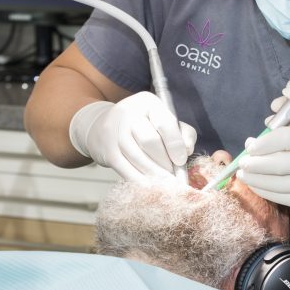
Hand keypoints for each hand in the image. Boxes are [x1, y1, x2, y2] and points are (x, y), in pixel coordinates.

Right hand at [68, 92, 196, 180]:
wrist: (102, 126)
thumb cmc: (145, 125)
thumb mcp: (166, 120)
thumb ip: (183, 132)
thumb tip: (187, 151)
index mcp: (148, 102)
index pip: (164, 123)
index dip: (175, 144)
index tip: (181, 161)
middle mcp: (129, 113)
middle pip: (150, 141)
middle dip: (165, 162)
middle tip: (174, 176)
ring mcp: (114, 132)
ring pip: (137, 157)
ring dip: (155, 175)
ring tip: (167, 184)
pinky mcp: (107, 151)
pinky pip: (125, 169)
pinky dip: (140, 181)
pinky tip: (152, 187)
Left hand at [236, 125, 289, 217]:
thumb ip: (286, 137)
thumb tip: (252, 143)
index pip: (284, 139)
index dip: (263, 144)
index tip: (249, 147)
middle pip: (279, 164)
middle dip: (255, 164)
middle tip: (241, 164)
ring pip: (279, 184)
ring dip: (257, 180)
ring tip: (244, 176)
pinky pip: (284, 198)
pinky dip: (267, 192)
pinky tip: (257, 187)